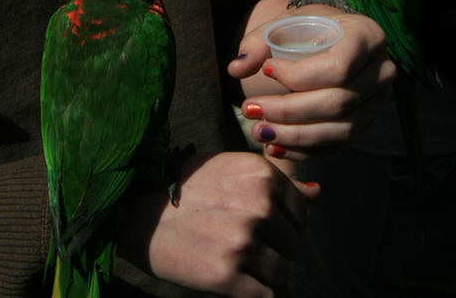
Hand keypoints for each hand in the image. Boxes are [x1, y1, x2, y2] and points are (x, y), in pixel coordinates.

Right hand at [118, 150, 318, 295]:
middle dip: (275, 248)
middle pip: (295, 244)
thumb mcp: (228, 170)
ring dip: (265, 273)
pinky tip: (234, 279)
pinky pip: (266, 296)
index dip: (283, 222)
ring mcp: (244, 242)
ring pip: (283, 272)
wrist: (139, 215)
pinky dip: (255, 293)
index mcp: (260, 174)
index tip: (258, 223)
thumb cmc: (184, 189)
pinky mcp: (228, 277)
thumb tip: (317, 196)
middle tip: (241, 243)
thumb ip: (275, 183)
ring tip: (236, 260)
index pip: (302, 211)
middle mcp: (257, 205)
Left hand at [229, 0, 395, 161]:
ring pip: (340, 130)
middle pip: (338, 103)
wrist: (325, 37)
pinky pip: (338, 145)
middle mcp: (382, 70)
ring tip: (258, 131)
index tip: (266, 70)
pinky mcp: (366, 124)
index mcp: (366, 35)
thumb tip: (236, 67)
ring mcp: (378, 101)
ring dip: (295, 136)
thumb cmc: (303, 28)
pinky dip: (305, 149)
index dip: (300, 75)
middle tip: (250, 109)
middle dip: (289, 111)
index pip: (339, 67)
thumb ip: (258, 44)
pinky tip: (275, 146)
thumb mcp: (282, 25)